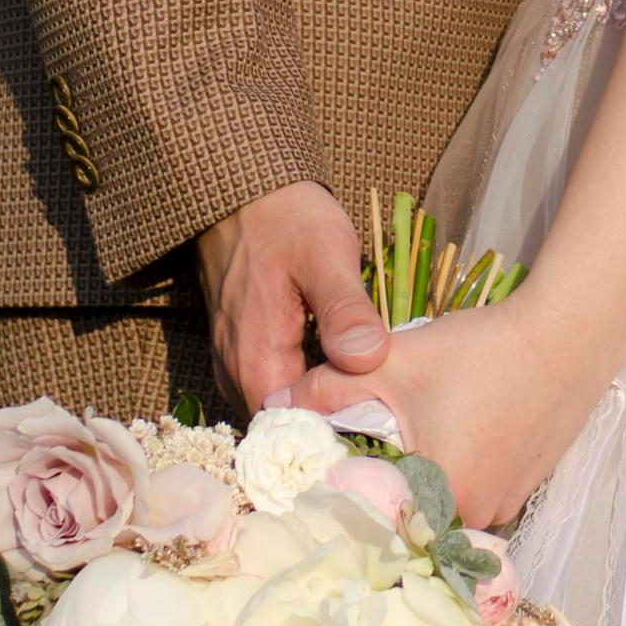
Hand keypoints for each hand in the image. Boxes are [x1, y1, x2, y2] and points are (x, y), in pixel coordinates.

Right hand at [197, 178, 385, 414]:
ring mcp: (236, 361)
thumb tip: (368, 361)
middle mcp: (237, 372)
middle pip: (287, 425)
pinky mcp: (244, 348)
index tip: (383, 431)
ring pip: (281, 406)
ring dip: (320, 406)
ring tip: (373, 401)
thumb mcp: (327, 256)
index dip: (337, 436)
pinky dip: (307, 386)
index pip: (294, 431)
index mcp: (256, 361)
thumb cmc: (287, 219)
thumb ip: (345, 311)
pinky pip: (275, 384)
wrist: (244, 190)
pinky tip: (343, 374)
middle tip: (388, 420)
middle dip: (333, 425)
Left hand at [299, 294, 603, 532]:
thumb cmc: (478, 352)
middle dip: (382, 492)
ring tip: (405, 442)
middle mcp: (475, 519)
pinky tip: (449, 435)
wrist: (566, 334)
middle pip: (409, 520)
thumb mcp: (394, 364)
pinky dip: (454, 476)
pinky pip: (473, 497)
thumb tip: (271, 405)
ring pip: (442, 509)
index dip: (346, 501)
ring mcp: (505, 506)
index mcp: (439, 500)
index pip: (374, 523)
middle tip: (362, 454)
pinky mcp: (524, 488)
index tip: (327, 476)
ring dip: (420, 486)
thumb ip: (326, 387)